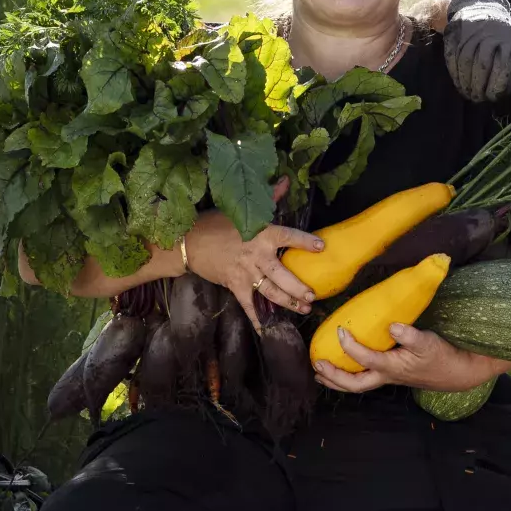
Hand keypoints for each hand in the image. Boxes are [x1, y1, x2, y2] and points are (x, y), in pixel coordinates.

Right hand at [184, 178, 321, 329]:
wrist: (188, 243)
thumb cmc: (216, 224)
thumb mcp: (241, 210)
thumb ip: (269, 199)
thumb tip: (286, 180)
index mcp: (261, 233)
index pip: (288, 237)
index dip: (305, 242)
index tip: (322, 247)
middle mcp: (257, 255)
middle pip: (283, 275)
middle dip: (299, 287)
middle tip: (313, 295)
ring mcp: (246, 273)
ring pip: (271, 292)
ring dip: (288, 302)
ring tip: (304, 308)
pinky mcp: (235, 286)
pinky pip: (248, 305)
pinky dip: (257, 319)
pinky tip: (266, 329)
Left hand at [313, 323, 509, 393]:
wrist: (455, 372)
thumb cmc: (441, 356)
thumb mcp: (428, 342)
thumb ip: (410, 334)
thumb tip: (392, 326)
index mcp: (392, 367)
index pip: (364, 358)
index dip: (349, 345)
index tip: (340, 329)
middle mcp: (385, 376)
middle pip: (353, 384)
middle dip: (333, 376)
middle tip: (318, 364)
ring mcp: (387, 377)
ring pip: (357, 385)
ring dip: (337, 381)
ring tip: (320, 373)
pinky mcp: (391, 374)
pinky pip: (364, 378)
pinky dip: (350, 376)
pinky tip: (344, 367)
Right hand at [443, 0, 510, 102]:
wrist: (481, 5)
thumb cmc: (499, 33)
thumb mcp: (510, 45)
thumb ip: (507, 65)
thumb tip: (503, 93)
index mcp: (508, 36)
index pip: (502, 66)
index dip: (496, 85)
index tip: (492, 97)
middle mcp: (489, 30)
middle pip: (481, 65)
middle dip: (478, 86)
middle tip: (476, 99)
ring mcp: (470, 29)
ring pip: (465, 61)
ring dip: (464, 82)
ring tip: (466, 93)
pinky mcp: (454, 30)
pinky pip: (451, 55)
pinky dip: (453, 71)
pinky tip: (457, 82)